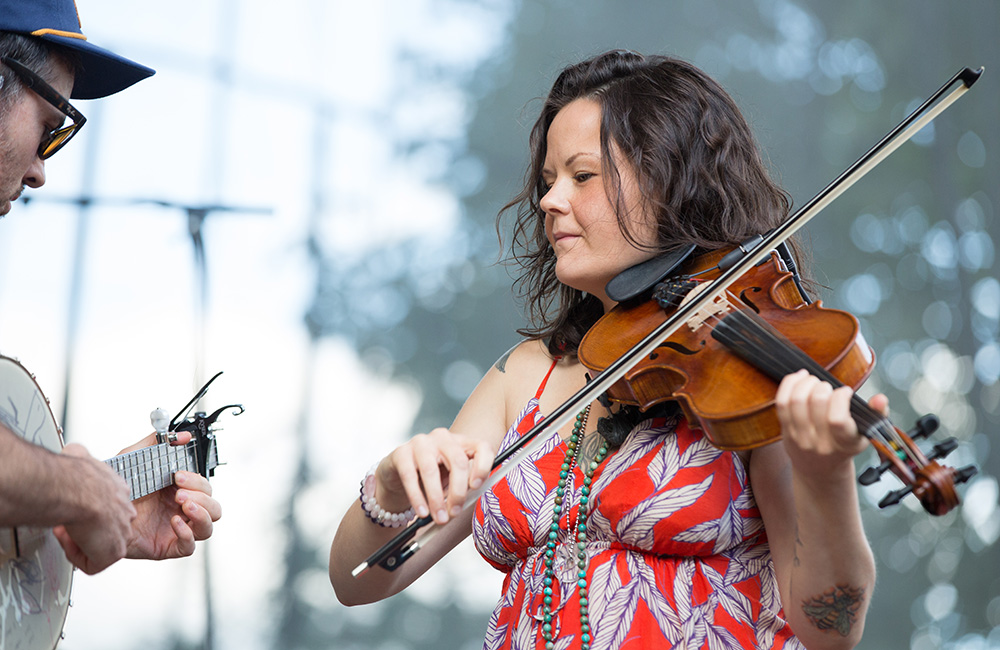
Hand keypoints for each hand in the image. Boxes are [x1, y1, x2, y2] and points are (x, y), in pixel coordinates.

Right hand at [52, 443, 136, 574]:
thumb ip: (80, 456)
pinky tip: (68, 541)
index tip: (75, 507)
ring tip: (67, 531)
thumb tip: (73, 450)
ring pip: (101, 549)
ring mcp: (121, 534)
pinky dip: (76, 556)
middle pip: (109, 529)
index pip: (111, 508)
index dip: (89, 511)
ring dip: (80, 543)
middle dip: (87, 530)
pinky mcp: (113, 553)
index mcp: (118, 492)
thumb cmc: (76, 475)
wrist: (76, 489)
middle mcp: (124, 513)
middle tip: (70, 523)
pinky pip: (93, 564)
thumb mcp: (80, 457)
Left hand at [119, 431, 222, 559]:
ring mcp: (177, 529)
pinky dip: (187, 534)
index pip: (205, 487)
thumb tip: (183, 435)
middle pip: (213, 507)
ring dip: (201, 514)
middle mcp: (181, 510)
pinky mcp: (168, 547)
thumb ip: (157, 442)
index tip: (179, 475)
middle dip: (201, 497)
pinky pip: (190, 546)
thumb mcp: (135, 459)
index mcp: (179, 491)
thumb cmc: (114, 490)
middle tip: (178, 492)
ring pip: (207, 527)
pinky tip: (175, 523)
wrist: (95, 513)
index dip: (197, 481)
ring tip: (183, 505)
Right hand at [378, 428, 494, 524]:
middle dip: (458, 491)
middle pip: (457, 461)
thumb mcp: (451, 480)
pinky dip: (417, 498)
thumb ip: (462, 488)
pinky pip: (410, 476)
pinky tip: (422, 512)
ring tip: (439, 517)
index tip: (477, 487)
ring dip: (436, 499)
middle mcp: (443, 438)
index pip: (481, 447)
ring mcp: (421, 443)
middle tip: (454, 512)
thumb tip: (465, 506)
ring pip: (431, 470)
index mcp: (461, 442)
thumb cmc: (432, 476)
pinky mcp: (401, 453)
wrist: (400, 474)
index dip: (483, 466)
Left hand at [775, 370, 882, 482]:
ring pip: (796, 401)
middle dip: (823, 386)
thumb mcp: (865, 434)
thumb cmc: (845, 446)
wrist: (820, 470)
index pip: (837, 419)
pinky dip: (789, 385)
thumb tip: (881, 398)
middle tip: (828, 387)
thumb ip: (877, 415)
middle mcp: (820, 442)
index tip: (845, 392)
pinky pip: (782, 403)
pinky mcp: (785, 431)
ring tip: (814, 381)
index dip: (840, 398)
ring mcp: (800, 437)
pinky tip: (800, 378)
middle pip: (816, 403)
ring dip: (805, 383)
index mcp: (843, 443)